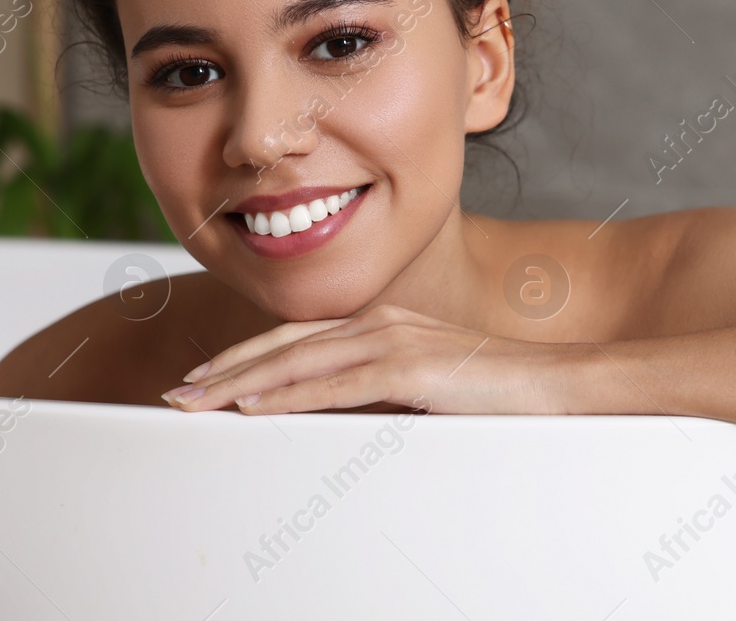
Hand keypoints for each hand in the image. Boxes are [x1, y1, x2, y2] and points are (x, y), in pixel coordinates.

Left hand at [160, 303, 592, 414]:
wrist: (555, 384)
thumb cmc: (499, 390)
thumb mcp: (428, 387)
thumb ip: (383, 391)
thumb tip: (339, 414)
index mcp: (387, 322)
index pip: (300, 337)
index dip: (248, 355)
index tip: (208, 377)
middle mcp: (383, 321)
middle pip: (286, 343)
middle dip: (227, 367)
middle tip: (180, 391)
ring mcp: (395, 341)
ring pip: (298, 361)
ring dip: (240, 383)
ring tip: (197, 401)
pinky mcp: (410, 370)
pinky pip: (333, 387)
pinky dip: (286, 395)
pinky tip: (253, 407)